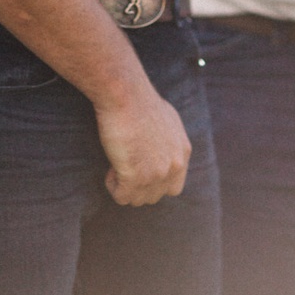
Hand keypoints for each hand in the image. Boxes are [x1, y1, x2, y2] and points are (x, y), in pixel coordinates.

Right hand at [94, 81, 191, 205]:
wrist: (126, 95)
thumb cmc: (140, 101)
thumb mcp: (168, 119)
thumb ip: (170, 141)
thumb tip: (160, 152)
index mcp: (183, 153)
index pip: (173, 187)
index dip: (154, 182)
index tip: (139, 167)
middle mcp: (174, 166)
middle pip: (154, 196)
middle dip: (138, 186)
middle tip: (125, 164)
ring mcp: (156, 174)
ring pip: (137, 199)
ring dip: (125, 186)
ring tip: (117, 164)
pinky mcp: (136, 178)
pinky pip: (121, 197)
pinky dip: (113, 186)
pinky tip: (111, 168)